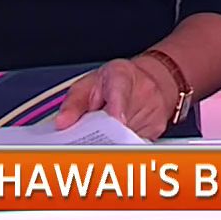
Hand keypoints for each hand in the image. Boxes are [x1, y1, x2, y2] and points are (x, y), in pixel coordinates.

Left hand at [52, 56, 178, 139]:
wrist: (149, 78)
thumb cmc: (116, 81)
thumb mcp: (89, 83)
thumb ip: (74, 102)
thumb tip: (62, 123)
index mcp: (121, 75)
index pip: (120, 91)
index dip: (117, 108)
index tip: (116, 121)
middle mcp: (143, 91)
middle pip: (122, 121)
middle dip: (102, 135)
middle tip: (86, 141)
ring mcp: (153, 110)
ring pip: (128, 136)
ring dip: (112, 140)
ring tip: (102, 134)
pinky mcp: (158, 127)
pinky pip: (137, 143)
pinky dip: (123, 144)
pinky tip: (116, 138)